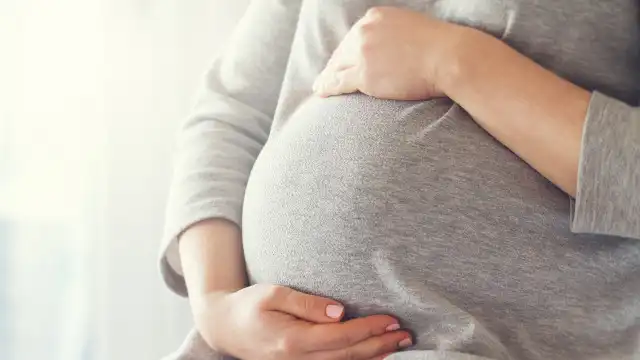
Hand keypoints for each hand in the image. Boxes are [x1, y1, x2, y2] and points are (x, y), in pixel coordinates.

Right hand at [192, 284, 412, 359]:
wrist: (224, 327)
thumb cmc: (249, 305)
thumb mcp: (273, 293)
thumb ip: (307, 304)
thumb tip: (340, 311)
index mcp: (292, 341)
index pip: (341, 337)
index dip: (369, 329)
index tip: (391, 319)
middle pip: (348, 356)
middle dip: (380, 344)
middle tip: (406, 334)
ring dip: (373, 356)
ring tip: (398, 344)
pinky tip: (373, 356)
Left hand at [313, 7, 463, 99]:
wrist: (449, 57)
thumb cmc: (440, 47)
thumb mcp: (411, 28)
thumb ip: (394, 35)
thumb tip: (390, 49)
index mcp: (374, 17)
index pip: (354, 36)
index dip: (346, 51)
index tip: (341, 61)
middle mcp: (364, 31)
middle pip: (342, 51)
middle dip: (335, 65)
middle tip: (326, 76)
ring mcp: (362, 53)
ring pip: (337, 67)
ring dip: (326, 78)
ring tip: (319, 87)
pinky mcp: (364, 75)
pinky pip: (338, 82)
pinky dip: (327, 87)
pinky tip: (320, 92)